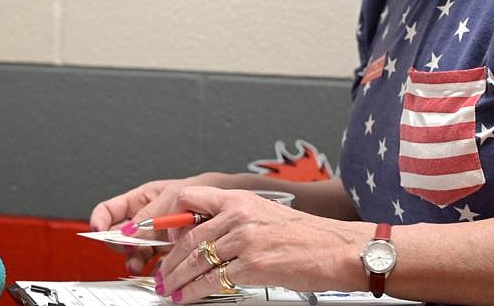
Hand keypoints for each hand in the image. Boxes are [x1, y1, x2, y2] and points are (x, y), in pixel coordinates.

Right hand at [89, 174, 229, 274]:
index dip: (100, 221)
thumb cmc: (200, 190)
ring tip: (139, 265)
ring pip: (134, 253)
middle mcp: (144, 220)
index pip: (109, 211)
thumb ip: (150, 215)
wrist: (224, 203)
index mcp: (140, 200)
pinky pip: (153, 264)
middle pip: (118, 236)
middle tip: (128, 249)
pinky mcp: (167, 251)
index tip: (98, 230)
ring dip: (133, 261)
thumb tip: (129, 231)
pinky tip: (158, 270)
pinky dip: (153, 270)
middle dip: (119, 245)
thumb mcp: (173, 196)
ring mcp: (154, 237)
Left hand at [156, 186, 372, 302]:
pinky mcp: (251, 265)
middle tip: (160, 273)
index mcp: (239, 199)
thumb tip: (202, 234)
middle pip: (187, 236)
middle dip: (169, 259)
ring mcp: (244, 240)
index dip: (168, 218)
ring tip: (168, 288)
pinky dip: (194, 291)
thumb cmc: (305, 235)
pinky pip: (212, 279)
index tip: (158, 235)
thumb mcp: (263, 213)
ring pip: (195, 259)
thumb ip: (232, 219)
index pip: (189, 198)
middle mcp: (238, 215)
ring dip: (176, 278)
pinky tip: (187, 297)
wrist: (335, 249)